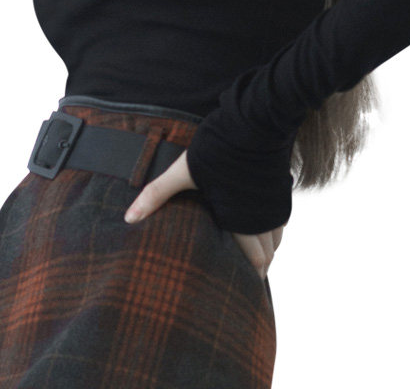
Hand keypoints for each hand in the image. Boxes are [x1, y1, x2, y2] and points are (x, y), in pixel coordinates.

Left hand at [124, 148, 284, 280]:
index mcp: (237, 219)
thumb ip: (157, 195)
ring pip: (276, 236)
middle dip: (260, 266)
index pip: (251, 257)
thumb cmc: (218, 147)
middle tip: (250, 278)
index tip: (245, 287)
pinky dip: (274, 228)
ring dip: (268, 248)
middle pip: (268, 252)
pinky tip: (265, 225)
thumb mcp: (182, 171)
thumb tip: (129, 218)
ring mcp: (274, 202)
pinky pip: (281, 218)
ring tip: (258, 256)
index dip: (250, 275)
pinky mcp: (281, 187)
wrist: (254, 122)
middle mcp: (260, 216)